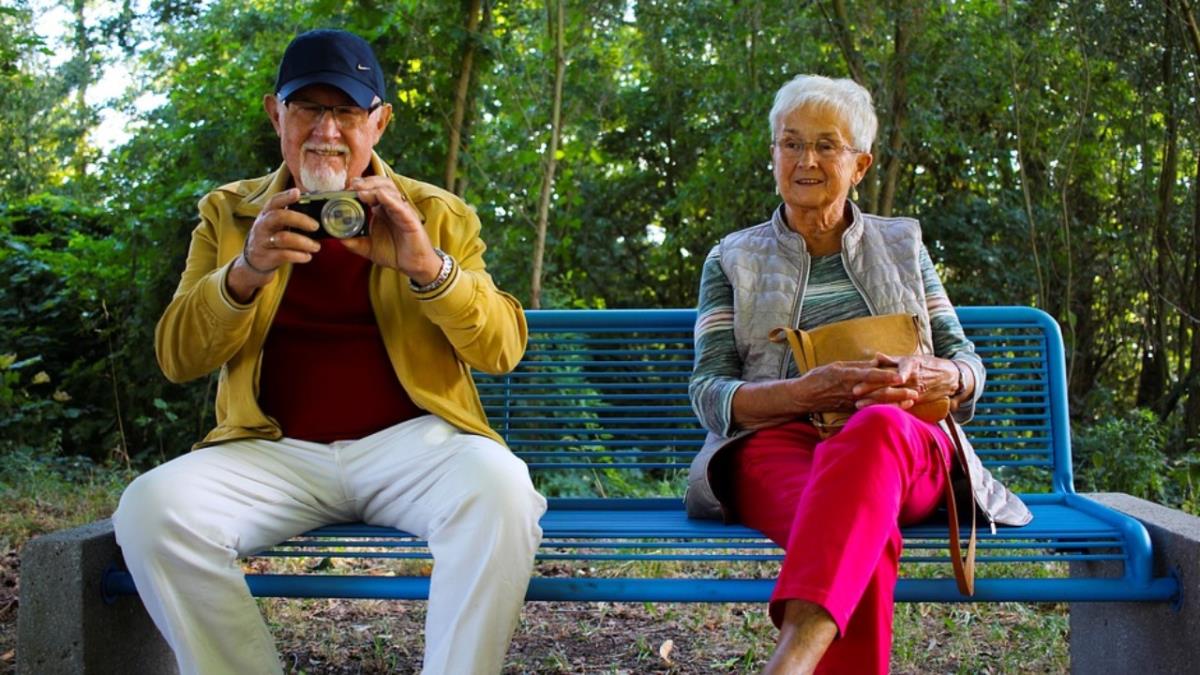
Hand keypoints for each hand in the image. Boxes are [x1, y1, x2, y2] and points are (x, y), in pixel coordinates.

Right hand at [227, 188, 320, 301]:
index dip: (285, 196)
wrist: (254, 261)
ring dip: (304, 242)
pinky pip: (283, 255)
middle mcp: (262, 225)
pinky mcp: (266, 257)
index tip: (298, 193)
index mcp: (267, 214)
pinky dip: (298, 256)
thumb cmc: (272, 237)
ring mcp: (262, 241)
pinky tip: (307, 256)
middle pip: (279, 217)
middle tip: (315, 226)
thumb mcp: (276, 224)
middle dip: (300, 220)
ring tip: (316, 246)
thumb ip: (290, 216)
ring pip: (284, 238)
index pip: (274, 201)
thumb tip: (318, 210)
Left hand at [341, 176, 442, 282]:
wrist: (413, 265)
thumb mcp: (368, 248)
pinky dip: (391, 200)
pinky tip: (380, 196)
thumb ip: (353, 242)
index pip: (372, 189)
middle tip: (352, 185)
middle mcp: (393, 207)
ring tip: (361, 191)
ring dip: (375, 188)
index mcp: (382, 209)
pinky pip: (401, 207)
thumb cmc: (394, 253)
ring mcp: (402, 211)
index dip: (359, 186)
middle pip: (381, 184)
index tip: (345, 188)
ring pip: (391, 190)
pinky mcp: (411, 220)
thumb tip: (337, 237)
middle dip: (366, 182)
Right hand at [795, 360, 916, 412]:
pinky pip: (872, 409)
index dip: (885, 376)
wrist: (805, 397)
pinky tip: (897, 408)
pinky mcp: (851, 409)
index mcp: (847, 376)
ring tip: (911, 400)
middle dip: (897, 392)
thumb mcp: (836, 366)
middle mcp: (851, 391)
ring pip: (877, 403)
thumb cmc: (818, 378)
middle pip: (877, 392)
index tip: (900, 376)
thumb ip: (858, 365)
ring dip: (895, 402)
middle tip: (915, 391)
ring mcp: (852, 402)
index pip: (869, 376)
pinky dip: (885, 408)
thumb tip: (877, 361)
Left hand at [854, 353, 959, 408]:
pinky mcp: (916, 401)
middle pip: (889, 385)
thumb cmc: (928, 365)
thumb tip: (875, 356)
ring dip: (874, 401)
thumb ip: (893, 360)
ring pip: (891, 397)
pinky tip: (874, 412)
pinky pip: (899, 406)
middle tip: (854, 390)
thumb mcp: (912, 358)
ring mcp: (914, 391)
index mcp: (910, 365)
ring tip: (858, 404)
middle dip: (871, 389)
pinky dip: (886, 409)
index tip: (867, 373)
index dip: (881, 372)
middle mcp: (911, 379)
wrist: (950, 377)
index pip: (894, 369)